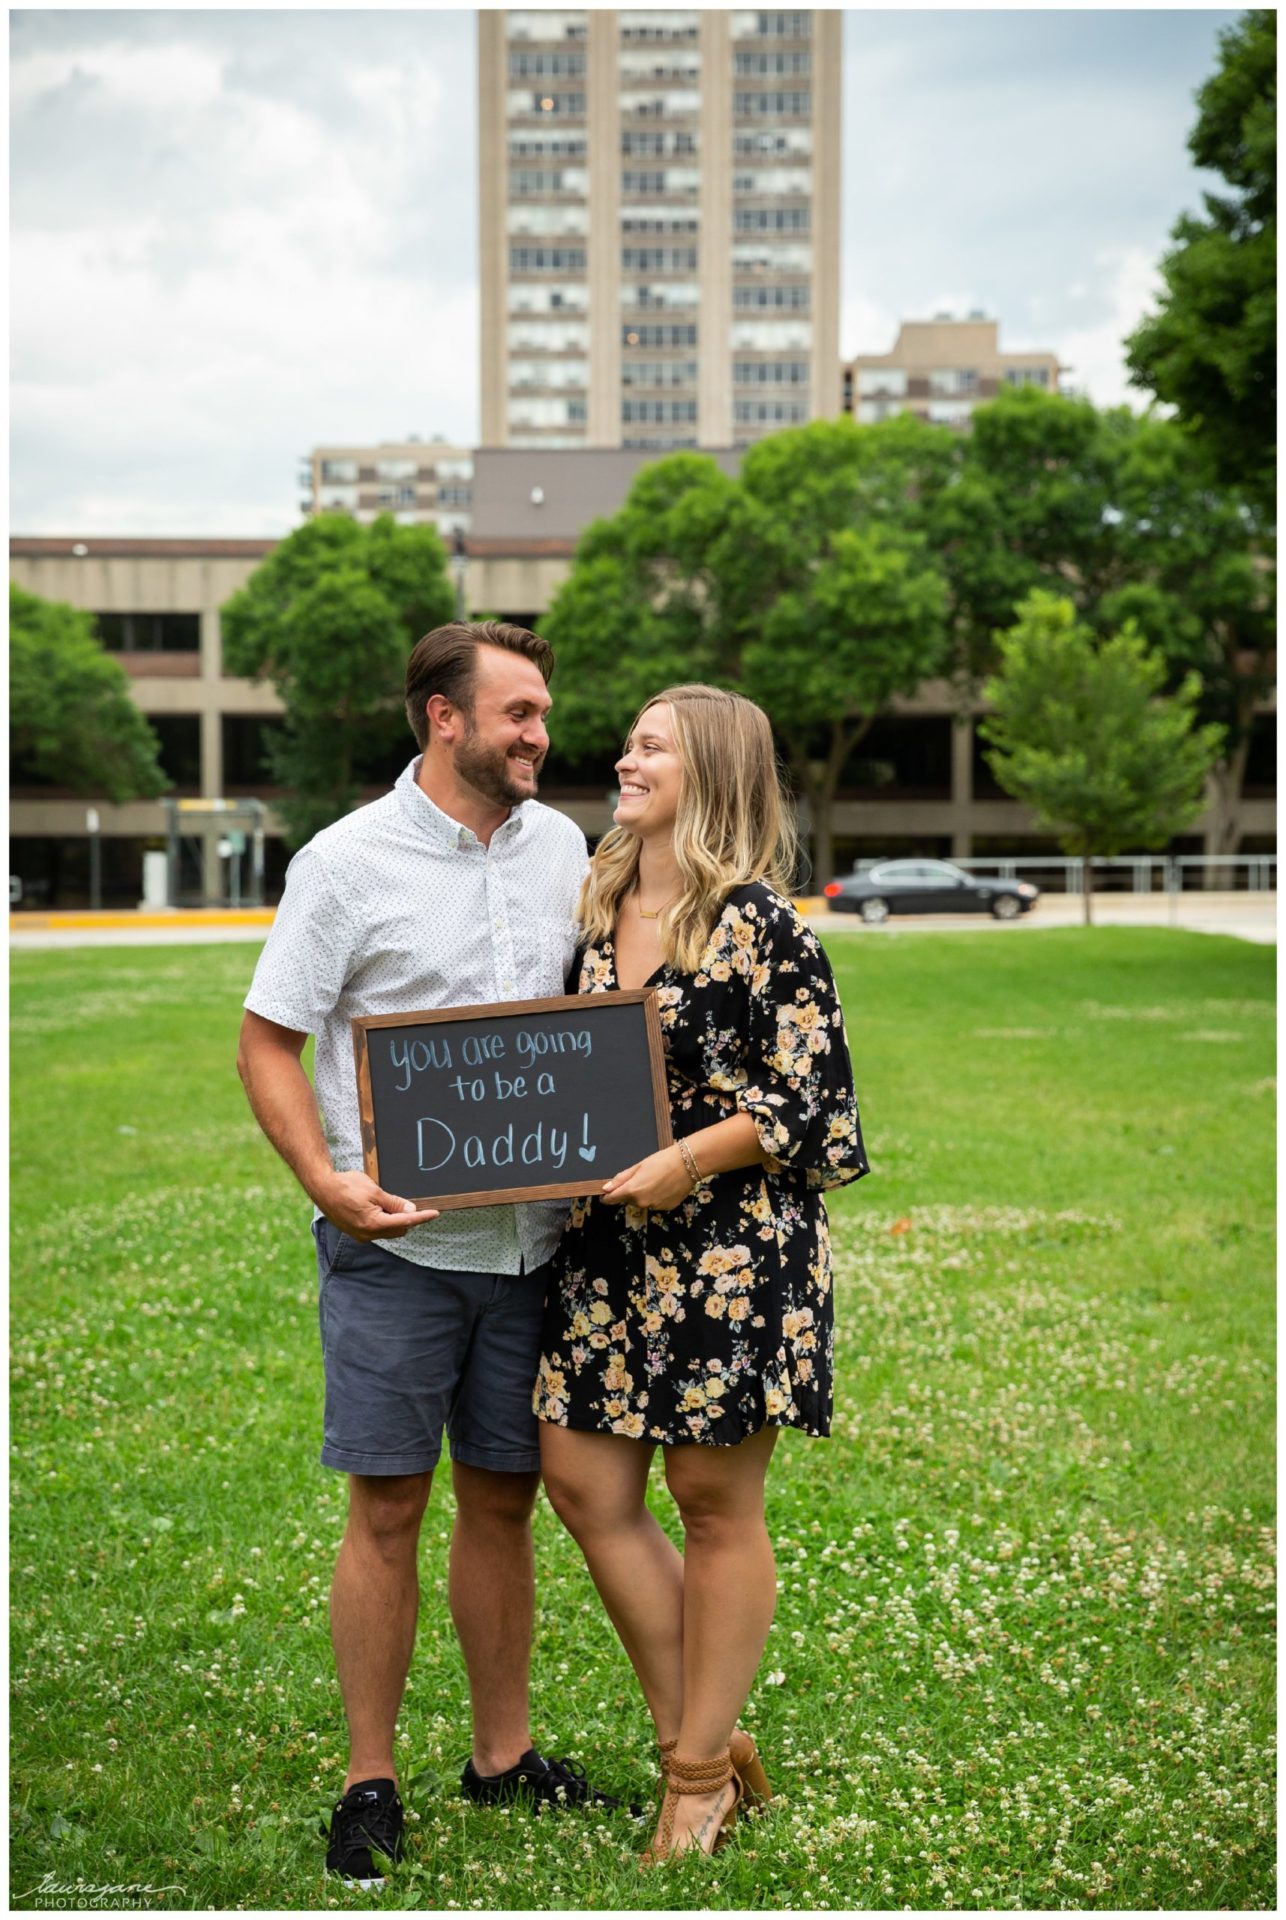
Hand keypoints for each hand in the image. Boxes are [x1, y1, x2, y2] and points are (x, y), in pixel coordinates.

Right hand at [316, 1170, 439, 1240]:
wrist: (322, 1188)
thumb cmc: (347, 1186)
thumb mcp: (374, 1191)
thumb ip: (394, 1202)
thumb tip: (411, 1209)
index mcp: (374, 1224)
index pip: (405, 1221)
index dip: (422, 1217)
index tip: (435, 1213)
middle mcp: (368, 1234)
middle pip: (398, 1229)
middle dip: (406, 1217)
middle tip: (404, 1201)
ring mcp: (361, 1235)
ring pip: (388, 1231)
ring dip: (393, 1219)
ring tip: (384, 1202)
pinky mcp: (356, 1233)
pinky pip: (376, 1230)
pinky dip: (383, 1221)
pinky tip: (377, 1207)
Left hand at [600, 1146, 692, 1211]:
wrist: (687, 1164)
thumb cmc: (661, 1160)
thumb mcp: (638, 1166)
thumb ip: (621, 1179)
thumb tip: (606, 1189)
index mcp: (632, 1191)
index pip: (612, 1199)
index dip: (607, 1196)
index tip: (606, 1193)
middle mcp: (642, 1203)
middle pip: (628, 1200)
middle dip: (630, 1192)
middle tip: (641, 1177)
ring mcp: (654, 1207)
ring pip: (642, 1202)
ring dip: (643, 1195)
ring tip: (655, 1180)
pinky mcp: (666, 1208)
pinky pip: (655, 1204)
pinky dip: (656, 1197)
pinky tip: (664, 1186)